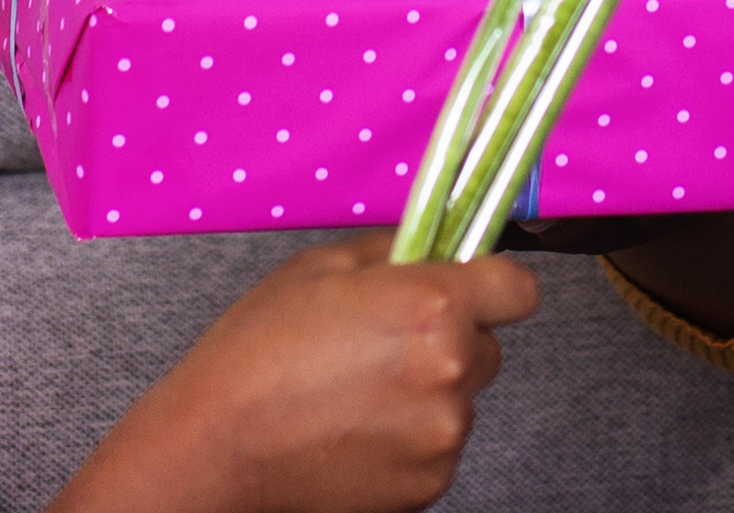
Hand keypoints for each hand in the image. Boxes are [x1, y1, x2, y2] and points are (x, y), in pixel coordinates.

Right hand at [58, 241, 541, 512]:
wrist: (215, 450)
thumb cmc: (254, 356)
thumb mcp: (321, 268)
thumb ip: (396, 253)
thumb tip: (436, 246)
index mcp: (433, 308)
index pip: (518, 289)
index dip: (493, 285)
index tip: (472, 289)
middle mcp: (451, 373)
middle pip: (486, 347)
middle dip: (450, 341)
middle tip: (384, 344)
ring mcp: (442, 436)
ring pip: (458, 400)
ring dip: (425, 394)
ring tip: (354, 393)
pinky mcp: (427, 486)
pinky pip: (435, 447)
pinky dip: (407, 439)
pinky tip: (353, 429)